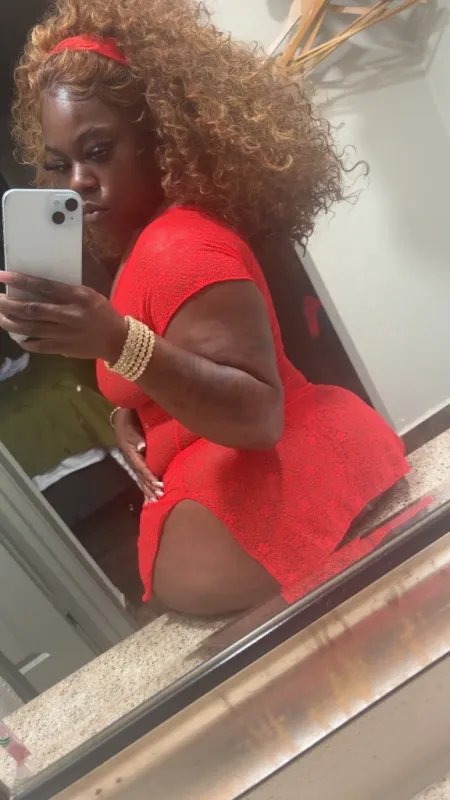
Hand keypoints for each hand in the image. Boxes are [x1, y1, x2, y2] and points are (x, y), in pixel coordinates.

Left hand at [0, 273, 126, 361]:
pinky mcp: (62, 348)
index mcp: (76, 297)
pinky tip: (16, 336)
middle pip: (31, 309)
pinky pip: (37, 345)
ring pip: (29, 328)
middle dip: (8, 304)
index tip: (3, 276)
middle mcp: (67, 315)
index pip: (43, 287)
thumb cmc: (102, 313)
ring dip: (10, 322)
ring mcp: (63, 334)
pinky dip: (24, 341)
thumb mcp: (87, 295)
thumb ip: (65, 292)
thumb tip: (36, 289)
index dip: (21, 281)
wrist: (117, 340)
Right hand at [114, 408, 163, 502]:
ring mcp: (134, 464)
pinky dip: (146, 489)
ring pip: (142, 481)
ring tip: (156, 502)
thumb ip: (135, 437)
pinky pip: (142, 479)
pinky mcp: (137, 465)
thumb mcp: (130, 427)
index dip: (150, 476)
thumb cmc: (128, 423)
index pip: (142, 467)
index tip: (159, 484)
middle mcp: (132, 462)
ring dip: (149, 491)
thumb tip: (141, 446)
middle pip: (142, 478)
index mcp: (131, 454)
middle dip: (151, 488)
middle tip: (160, 498)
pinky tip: (149, 499)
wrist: (123, 420)